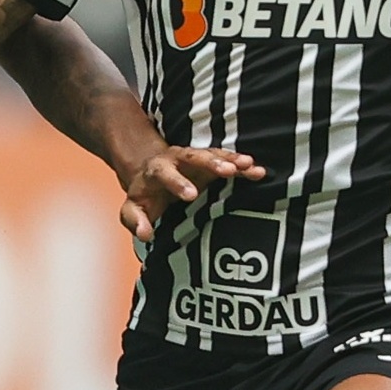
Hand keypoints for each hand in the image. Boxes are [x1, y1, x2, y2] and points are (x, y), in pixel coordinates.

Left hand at [119, 144, 264, 241]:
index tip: (192, 195)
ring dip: (231, 160)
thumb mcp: (132, 209)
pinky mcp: (210, 162)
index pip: (165, 174)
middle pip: (193, 156)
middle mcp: (177, 159)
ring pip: (214, 155)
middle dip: (211, 163)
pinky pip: (228, 160)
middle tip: (228, 171)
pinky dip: (242, 165)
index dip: (178, 183)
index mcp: (156, 170)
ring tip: (249, 166)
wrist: (151, 174)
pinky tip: (258, 170)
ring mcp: (195, 159)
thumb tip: (145, 234)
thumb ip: (135, 220)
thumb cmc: (144, 195)